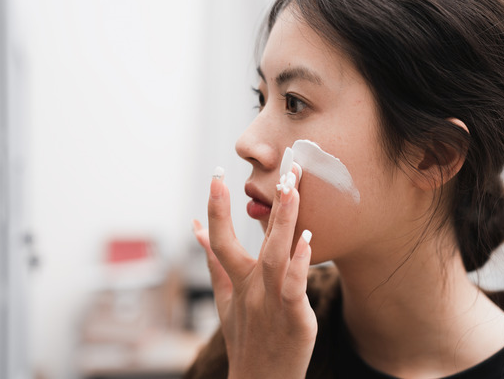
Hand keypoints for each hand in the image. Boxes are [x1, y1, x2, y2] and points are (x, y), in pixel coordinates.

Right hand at [192, 165, 315, 378]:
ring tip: (294, 190)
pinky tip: (307, 239)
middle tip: (283, 165)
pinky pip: (294, 287)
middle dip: (270, 202)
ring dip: (285, 222)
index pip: (220, 238)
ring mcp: (271, 302)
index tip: (216, 175)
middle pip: (257, 240)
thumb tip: (196, 228)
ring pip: (277, 256)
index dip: (216, 207)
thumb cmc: (246, 337)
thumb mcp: (225, 298)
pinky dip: (299, 264)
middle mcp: (252, 287)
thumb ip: (214, 263)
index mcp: (237, 280)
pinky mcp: (294, 318)